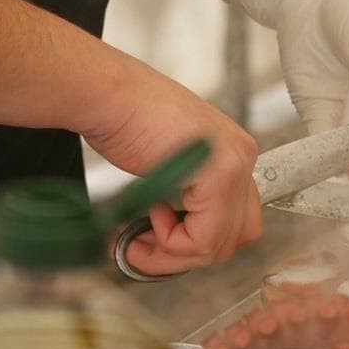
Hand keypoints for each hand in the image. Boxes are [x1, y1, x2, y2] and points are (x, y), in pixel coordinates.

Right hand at [82, 56, 261, 274]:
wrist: (107, 94)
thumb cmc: (125, 118)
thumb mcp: (169, 163)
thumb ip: (187, 196)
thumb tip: (182, 237)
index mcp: (233, 153)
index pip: (236, 220)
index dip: (194, 241)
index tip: (155, 242)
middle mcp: (241, 157)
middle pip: (233, 237)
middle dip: (185, 254)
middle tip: (145, 250)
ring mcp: (235, 165)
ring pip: (219, 245)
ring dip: (174, 253)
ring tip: (139, 240)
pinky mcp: (220, 174)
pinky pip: (204, 239)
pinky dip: (172, 242)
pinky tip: (149, 216)